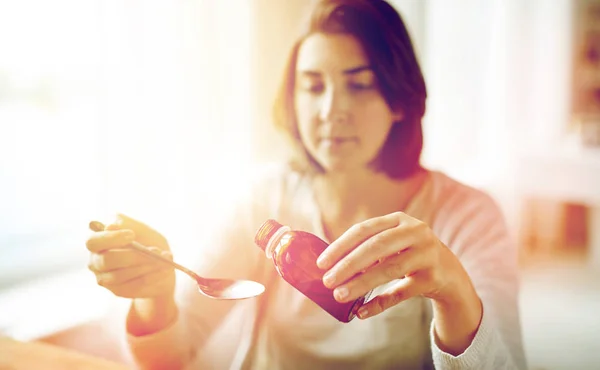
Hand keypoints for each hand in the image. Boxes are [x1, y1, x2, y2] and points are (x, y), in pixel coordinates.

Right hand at [85, 213, 175, 298]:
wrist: (161, 264)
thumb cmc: (147, 242)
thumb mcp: (142, 229)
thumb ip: (127, 224)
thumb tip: (110, 226)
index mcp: (98, 242)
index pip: (94, 242)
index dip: (110, 238)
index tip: (131, 235)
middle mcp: (96, 262)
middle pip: (106, 261)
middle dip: (133, 256)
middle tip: (155, 251)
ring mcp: (106, 279)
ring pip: (121, 275)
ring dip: (146, 266)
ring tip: (165, 259)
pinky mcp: (119, 291)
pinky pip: (134, 286)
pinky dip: (152, 277)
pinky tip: (166, 269)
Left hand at [316, 211, 471, 318]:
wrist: (449, 272)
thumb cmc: (409, 256)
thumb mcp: (392, 244)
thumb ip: (367, 250)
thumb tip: (330, 267)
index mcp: (399, 220)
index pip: (364, 230)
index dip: (340, 245)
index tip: (321, 263)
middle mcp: (416, 232)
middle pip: (376, 247)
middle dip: (348, 264)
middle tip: (327, 281)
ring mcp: (427, 254)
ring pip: (389, 269)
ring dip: (361, 283)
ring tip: (340, 295)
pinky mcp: (433, 278)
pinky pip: (401, 292)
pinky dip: (380, 303)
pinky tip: (361, 312)